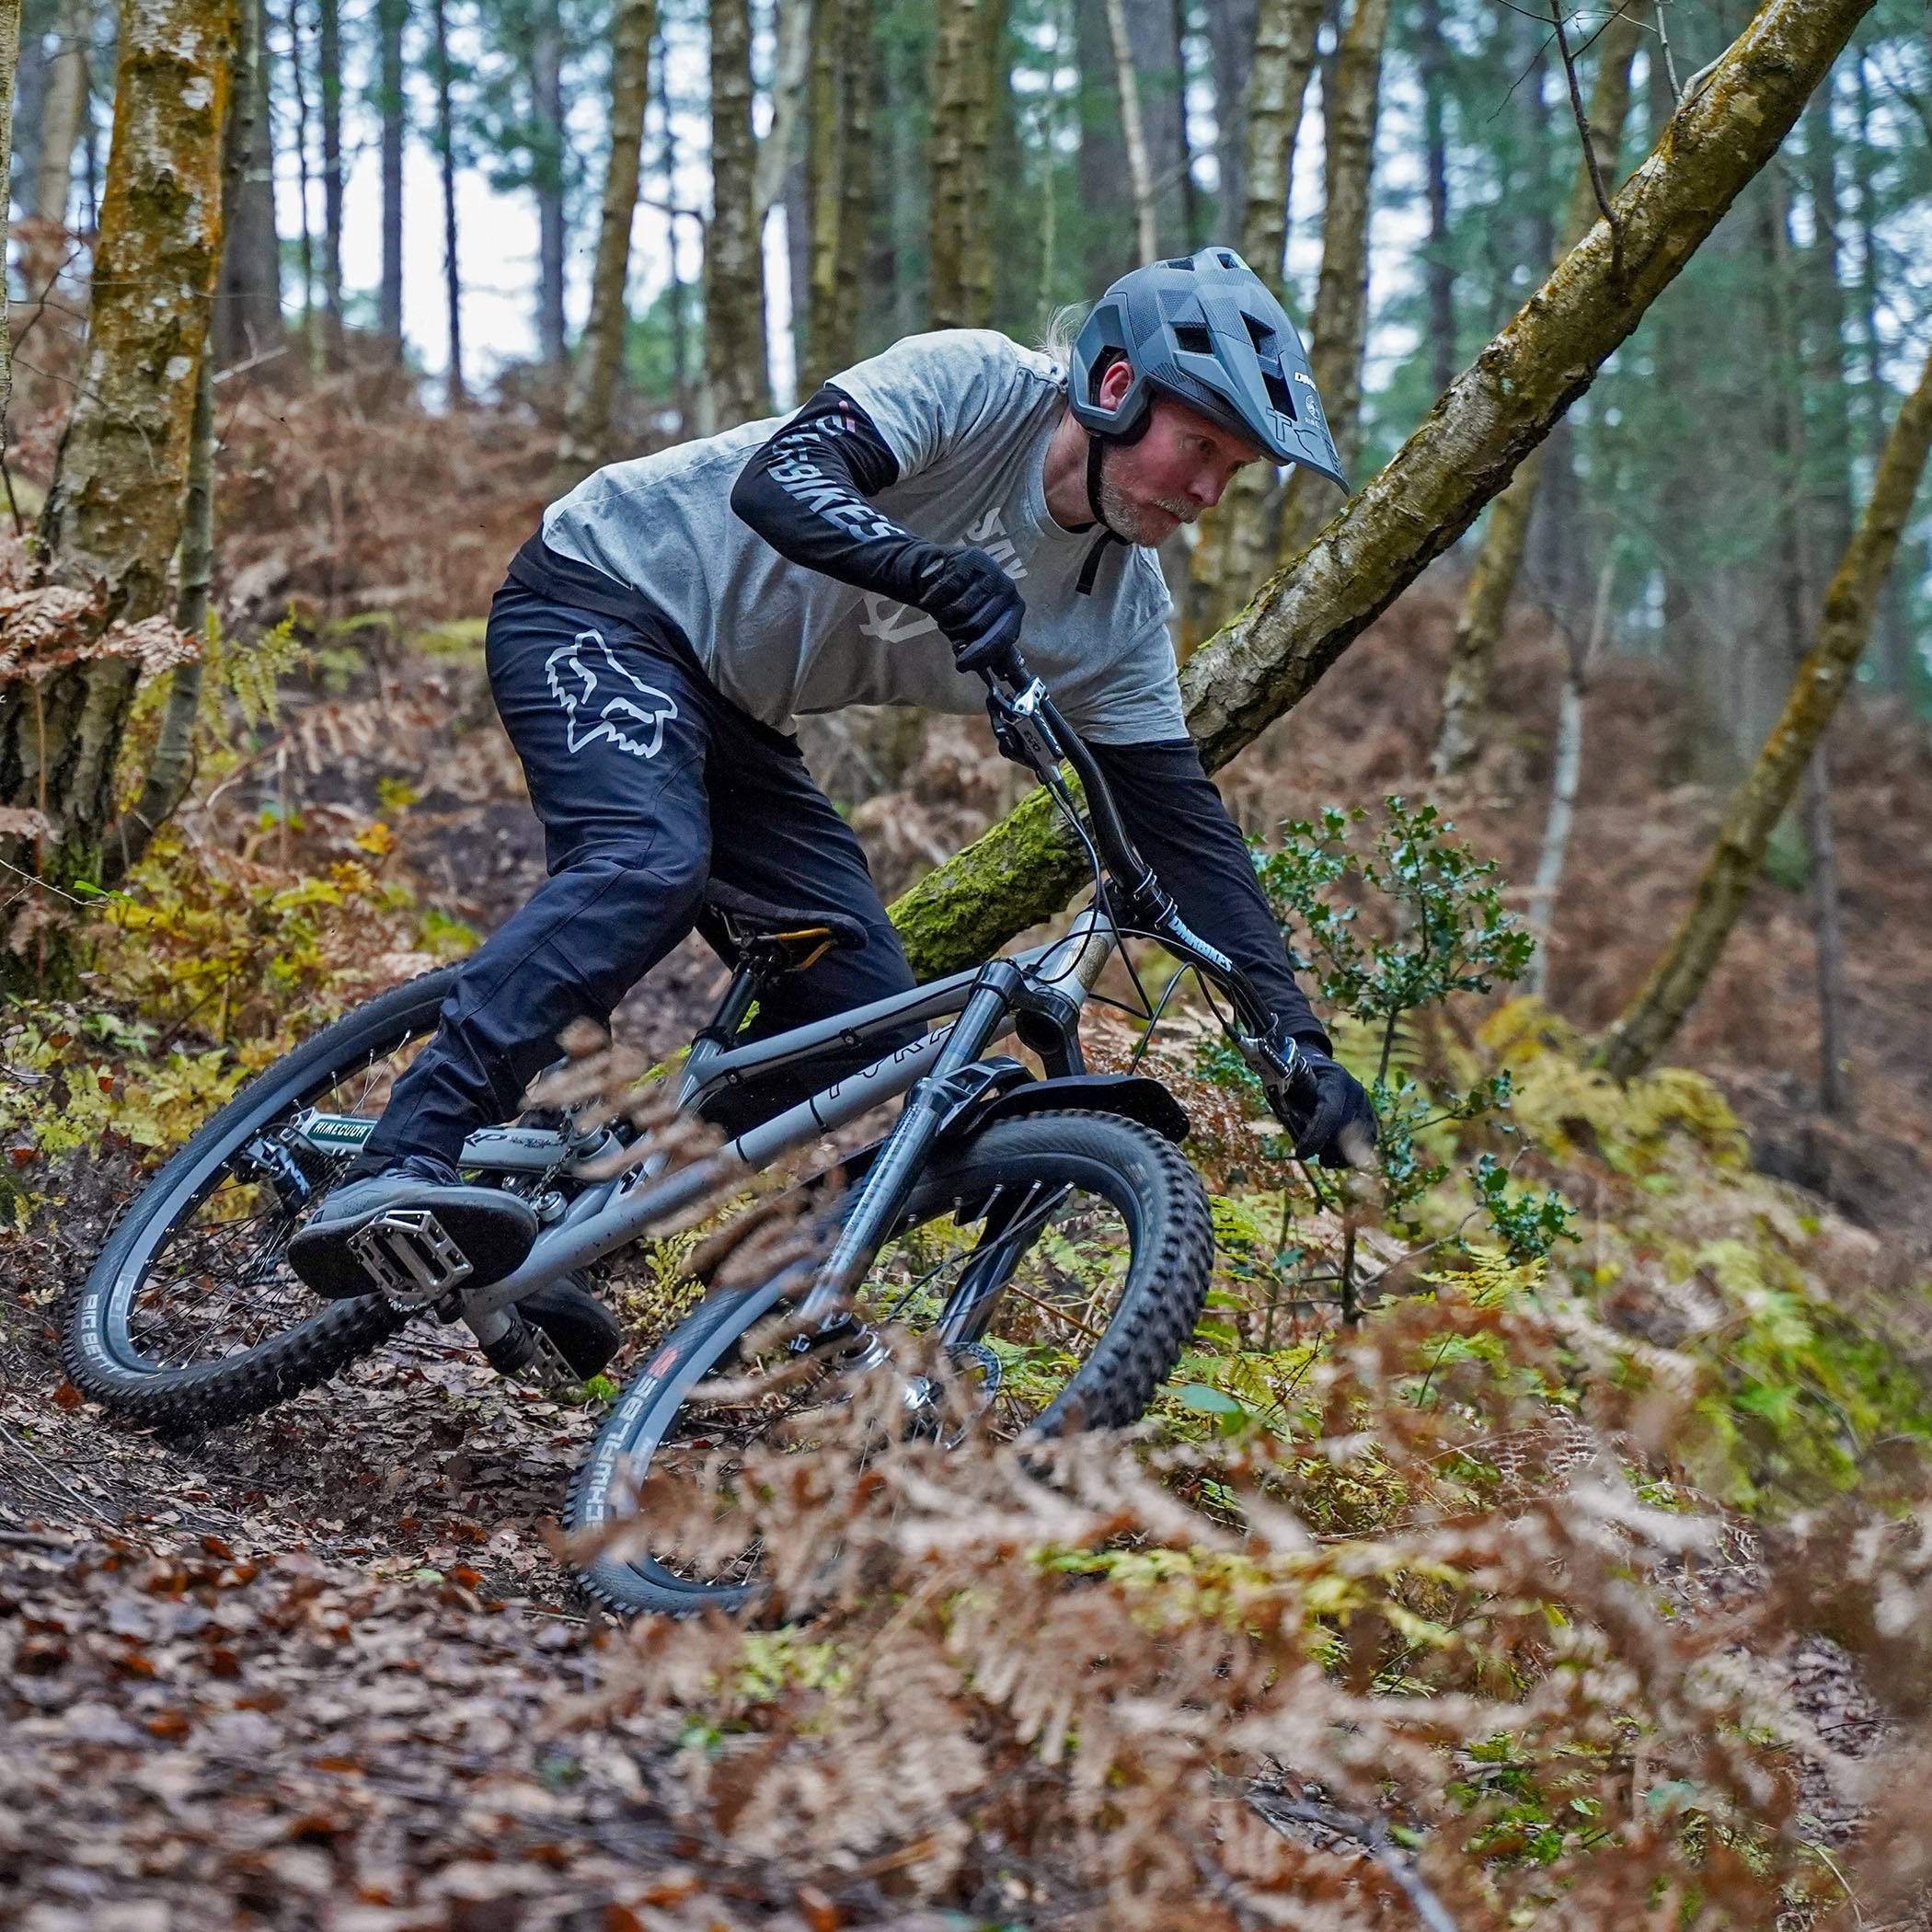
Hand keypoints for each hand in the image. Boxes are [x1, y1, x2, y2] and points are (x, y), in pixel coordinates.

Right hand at [914, 547, 1024, 679]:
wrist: (937, 572)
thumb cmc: (959, 603)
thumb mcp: (974, 628)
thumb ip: (987, 647)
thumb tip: (1000, 674)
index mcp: (1014, 609)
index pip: (1003, 637)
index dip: (981, 654)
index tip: (962, 666)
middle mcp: (1008, 588)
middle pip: (978, 626)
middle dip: (957, 633)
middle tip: (947, 628)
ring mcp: (991, 571)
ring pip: (961, 609)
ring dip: (944, 616)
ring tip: (943, 610)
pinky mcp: (971, 558)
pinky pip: (948, 589)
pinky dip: (934, 598)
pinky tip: (931, 597)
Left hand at [1273, 1042, 1377, 1168]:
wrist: (1322, 1068)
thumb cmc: (1300, 1076)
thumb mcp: (1289, 1081)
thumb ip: (1288, 1100)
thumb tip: (1289, 1122)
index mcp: (1335, 1080)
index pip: (1329, 1113)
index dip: (1316, 1136)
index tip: (1301, 1154)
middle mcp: (1356, 1092)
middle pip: (1343, 1131)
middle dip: (1323, 1146)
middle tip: (1306, 1149)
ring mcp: (1366, 1105)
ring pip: (1357, 1141)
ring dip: (1336, 1154)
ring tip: (1322, 1158)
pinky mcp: (1370, 1117)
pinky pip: (1367, 1143)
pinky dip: (1350, 1156)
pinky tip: (1334, 1159)